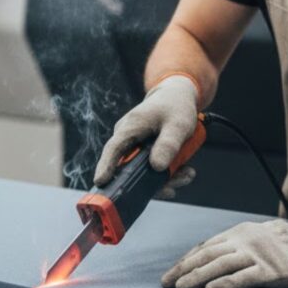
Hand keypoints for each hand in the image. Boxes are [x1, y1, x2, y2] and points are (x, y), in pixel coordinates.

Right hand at [94, 75, 198, 190]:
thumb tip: (157, 167)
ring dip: (165, 180)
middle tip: (172, 190)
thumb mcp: (178, 124)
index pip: (113, 149)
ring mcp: (133, 148)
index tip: (100, 182)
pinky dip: (167, 174)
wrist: (176, 96)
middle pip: (128, 168)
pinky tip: (185, 172)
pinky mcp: (143, 154)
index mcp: (129, 128)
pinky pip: (151, 170)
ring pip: (142, 172)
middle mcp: (126, 139)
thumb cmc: (175, 106)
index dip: (105, 166)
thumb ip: (168, 144)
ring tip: (187, 175)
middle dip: (150, 184)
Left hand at [161, 210, 287, 287]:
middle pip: (207, 256)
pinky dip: (225, 284)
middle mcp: (245, 241)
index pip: (205, 247)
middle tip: (167, 284)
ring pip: (220, 266)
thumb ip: (236, 243)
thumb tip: (209, 253)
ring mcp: (258, 255)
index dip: (186, 261)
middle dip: (184, 270)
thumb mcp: (258, 235)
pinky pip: (244, 278)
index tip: (171, 273)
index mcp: (239, 232)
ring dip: (197, 277)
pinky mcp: (272, 271)